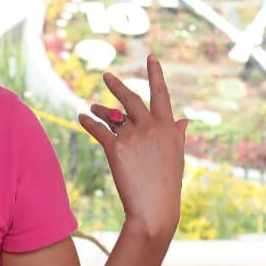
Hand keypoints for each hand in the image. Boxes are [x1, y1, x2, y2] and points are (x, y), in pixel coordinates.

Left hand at [78, 55, 188, 243]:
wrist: (155, 208)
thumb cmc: (167, 185)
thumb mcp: (177, 156)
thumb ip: (178, 135)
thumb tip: (184, 120)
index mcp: (169, 127)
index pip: (161, 95)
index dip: (156, 75)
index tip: (151, 57)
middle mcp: (151, 127)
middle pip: (131, 99)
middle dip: (117, 86)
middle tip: (106, 75)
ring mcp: (134, 136)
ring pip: (113, 115)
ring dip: (100, 109)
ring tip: (91, 106)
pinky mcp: (116, 148)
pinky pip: (99, 130)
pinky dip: (88, 122)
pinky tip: (81, 117)